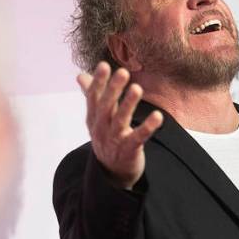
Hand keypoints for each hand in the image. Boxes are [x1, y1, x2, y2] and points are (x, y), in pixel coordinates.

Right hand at [77, 63, 163, 188]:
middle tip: (123, 72)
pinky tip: (158, 116)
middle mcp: (101, 128)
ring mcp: (114, 140)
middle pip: (105, 107)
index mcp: (94, 118)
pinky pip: (138, 137)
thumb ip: (91, 96)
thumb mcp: (97, 118)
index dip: (99, 82)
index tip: (104, 65)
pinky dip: (148, 127)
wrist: (112, 173)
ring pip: (120, 120)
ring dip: (128, 104)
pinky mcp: (129, 150)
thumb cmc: (107, 138)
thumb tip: (80, 75)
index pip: (94, 97)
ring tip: (137, 88)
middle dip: (113, 89)